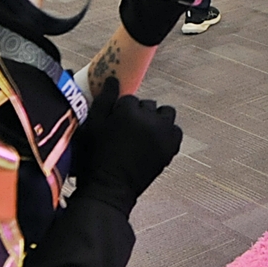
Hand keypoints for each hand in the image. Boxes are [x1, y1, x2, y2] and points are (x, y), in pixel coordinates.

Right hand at [69, 80, 182, 214]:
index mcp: (128, 110)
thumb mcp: (92, 126)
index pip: (129, 98)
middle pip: (147, 105)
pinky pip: (175, 130)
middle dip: (139, 114)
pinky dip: (167, 133)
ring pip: (165, 114)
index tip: (115, 123)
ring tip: (143, 134)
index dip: (121, 111)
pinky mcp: (172, 147)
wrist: (109, 188)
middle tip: (127, 131)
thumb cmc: (94, 157)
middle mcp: (150, 118)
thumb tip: (113, 78)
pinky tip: (154, 142)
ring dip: (156, 120)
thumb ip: (104, 99)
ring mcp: (164, 133)